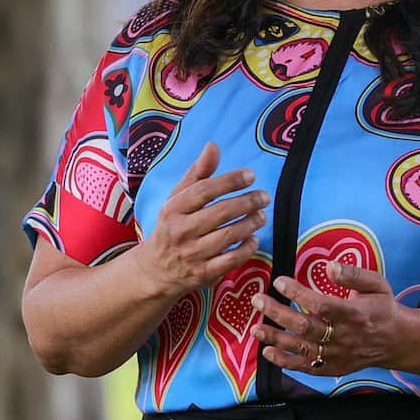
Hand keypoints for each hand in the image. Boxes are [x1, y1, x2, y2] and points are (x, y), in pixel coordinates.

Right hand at [134, 142, 269, 297]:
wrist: (155, 271)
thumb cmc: (171, 227)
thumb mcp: (177, 199)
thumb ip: (198, 173)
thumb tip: (213, 146)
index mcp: (173, 209)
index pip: (204, 190)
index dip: (230, 181)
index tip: (250, 175)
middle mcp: (181, 231)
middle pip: (221, 212)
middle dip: (248, 202)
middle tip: (264, 197)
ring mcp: (192, 254)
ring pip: (228, 236)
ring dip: (250, 223)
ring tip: (262, 215)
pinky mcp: (203, 274)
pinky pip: (231, 260)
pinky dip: (247, 248)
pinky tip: (254, 239)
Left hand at [251, 261, 408, 375]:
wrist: (398, 342)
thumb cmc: (384, 308)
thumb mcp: (377, 284)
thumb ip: (354, 274)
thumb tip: (329, 265)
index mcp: (354, 313)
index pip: (321, 304)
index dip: (298, 294)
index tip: (280, 281)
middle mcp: (343, 336)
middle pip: (305, 327)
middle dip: (278, 313)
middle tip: (258, 300)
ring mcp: (337, 354)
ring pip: (301, 348)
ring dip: (276, 338)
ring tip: (256, 328)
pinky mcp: (333, 367)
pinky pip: (306, 367)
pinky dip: (286, 362)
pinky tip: (268, 352)